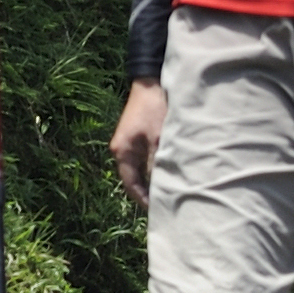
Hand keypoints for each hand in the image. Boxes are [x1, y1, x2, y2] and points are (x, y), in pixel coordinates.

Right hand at [110, 80, 166, 204]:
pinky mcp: (139, 136)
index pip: (131, 184)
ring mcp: (130, 143)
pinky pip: (146, 158)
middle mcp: (122, 150)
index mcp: (122, 152)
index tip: (158, 211)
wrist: (152, 82)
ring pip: (142, 168)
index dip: (143, 199)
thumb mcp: (158, 139)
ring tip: (171, 191)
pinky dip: (156, 166)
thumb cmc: (154, 109)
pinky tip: (170, 172)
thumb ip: (157, 164)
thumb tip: (163, 187)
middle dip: (149, 191)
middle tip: (167, 204)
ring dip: (154, 178)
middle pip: (135, 178)